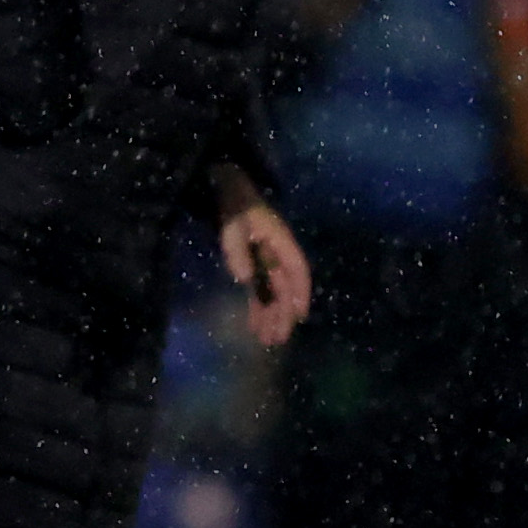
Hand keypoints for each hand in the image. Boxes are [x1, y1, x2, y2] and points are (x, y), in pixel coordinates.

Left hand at [211, 165, 312, 347]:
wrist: (227, 188)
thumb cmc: (235, 205)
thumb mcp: (233, 224)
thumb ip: (237, 250)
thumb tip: (244, 279)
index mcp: (281, 243)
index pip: (297, 271)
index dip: (300, 294)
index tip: (300, 316)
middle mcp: (279, 254)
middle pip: (285, 288)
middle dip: (283, 314)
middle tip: (277, 339)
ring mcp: (267, 260)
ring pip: (273, 293)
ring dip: (270, 315)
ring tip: (267, 339)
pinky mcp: (254, 264)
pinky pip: (259, 289)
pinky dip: (257, 306)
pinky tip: (255, 324)